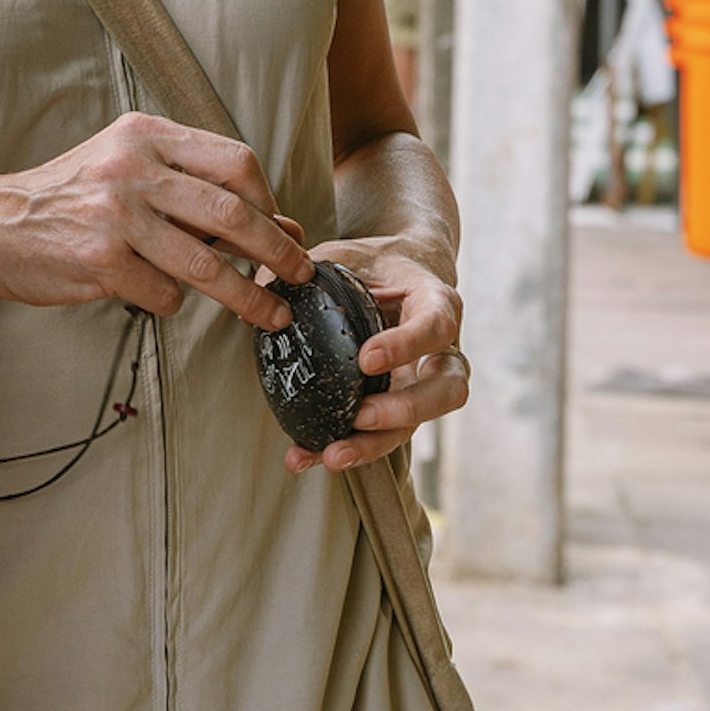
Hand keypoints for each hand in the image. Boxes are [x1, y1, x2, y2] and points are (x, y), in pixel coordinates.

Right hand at [0, 113, 306, 329]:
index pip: (235, 161)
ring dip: (249, 296)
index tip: (279, 226)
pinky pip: (164, 295)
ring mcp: (115, 216)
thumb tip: (281, 224)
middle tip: (301, 274)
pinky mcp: (100, 262)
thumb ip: (193, 188)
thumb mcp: (127, 168)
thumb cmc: (71, 198)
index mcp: (146, 135)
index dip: (268, 199)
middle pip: (232, 213)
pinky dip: (173, 304)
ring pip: (207, 264)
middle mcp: (132, 168)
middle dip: (277, 251)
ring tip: (272, 313)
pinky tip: (162, 298)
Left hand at [291, 238, 464, 472]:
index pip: (436, 328)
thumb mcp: (347, 255)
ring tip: (331, 454)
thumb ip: (309, 268)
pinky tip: (305, 456)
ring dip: (375, 444)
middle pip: (448, 391)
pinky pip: (381, 436)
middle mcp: (441, 352)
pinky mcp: (399, 407)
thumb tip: (261, 289)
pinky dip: (348, 450)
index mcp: (437, 304)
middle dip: (405, 409)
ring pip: (417, 426)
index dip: (406, 346)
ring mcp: (422, 384)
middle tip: (360, 415)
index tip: (366, 359)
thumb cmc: (374, 264)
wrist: (397, 275)